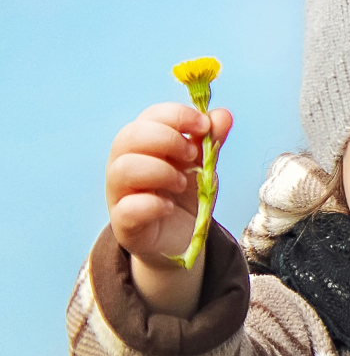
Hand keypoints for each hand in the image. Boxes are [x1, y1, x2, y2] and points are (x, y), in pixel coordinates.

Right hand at [107, 102, 231, 263]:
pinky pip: (127, 208)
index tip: (204, 126)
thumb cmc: (185, 196)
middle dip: (166, 140)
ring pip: (123, 168)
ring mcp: (119, 193)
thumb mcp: (202, 166)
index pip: (150, 116)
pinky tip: (169, 207)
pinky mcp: (123, 223)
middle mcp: (124, 163)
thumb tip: (223, 115)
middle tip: (192, 156)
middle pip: (129, 136)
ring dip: (159, 171)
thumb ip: (210, 141)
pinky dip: (152, 204)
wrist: (182, 239)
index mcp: (143, 143)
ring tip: (181, 183)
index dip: (177, 116)